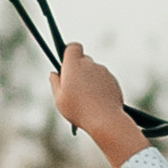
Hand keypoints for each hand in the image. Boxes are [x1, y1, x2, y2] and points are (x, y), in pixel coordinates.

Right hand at [53, 41, 147, 167]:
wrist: (105, 119)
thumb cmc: (78, 109)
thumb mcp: (59, 98)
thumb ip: (55, 83)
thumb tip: (54, 74)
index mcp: (74, 65)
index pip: (73, 47)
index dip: (69, 54)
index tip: (66, 65)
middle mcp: (90, 64)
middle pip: (84, 60)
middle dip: (79, 69)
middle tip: (74, 86)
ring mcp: (104, 72)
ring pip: (94, 71)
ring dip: (90, 79)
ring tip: (86, 98)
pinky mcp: (113, 81)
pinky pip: (104, 79)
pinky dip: (100, 86)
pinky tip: (97, 101)